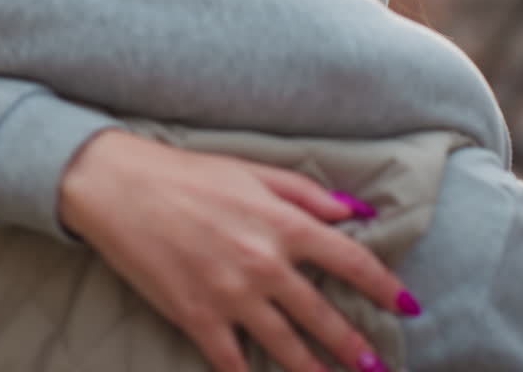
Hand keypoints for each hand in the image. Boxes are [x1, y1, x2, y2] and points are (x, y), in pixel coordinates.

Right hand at [59, 131, 416, 371]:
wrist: (115, 186)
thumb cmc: (182, 172)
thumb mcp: (250, 169)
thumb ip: (305, 192)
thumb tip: (356, 211)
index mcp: (282, 223)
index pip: (351, 262)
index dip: (385, 287)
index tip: (407, 305)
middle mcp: (264, 264)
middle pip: (323, 316)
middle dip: (355, 346)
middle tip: (376, 365)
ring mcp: (230, 295)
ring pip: (286, 347)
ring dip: (315, 371)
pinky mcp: (195, 315)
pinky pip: (231, 360)